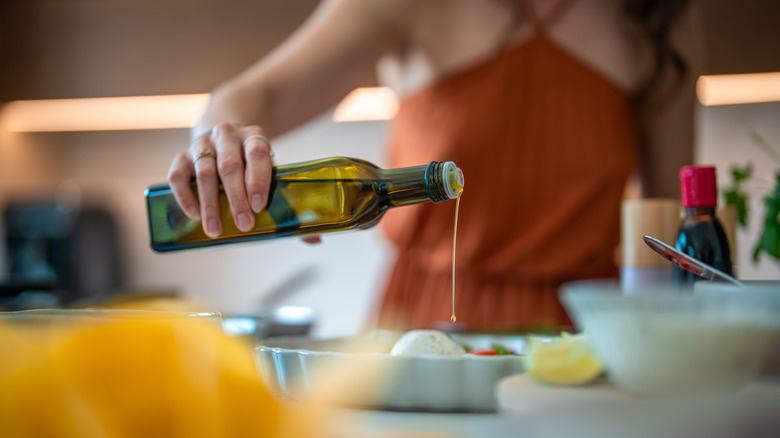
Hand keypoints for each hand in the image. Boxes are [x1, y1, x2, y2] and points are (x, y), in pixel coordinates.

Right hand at [167, 122, 273, 237]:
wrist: (223, 140)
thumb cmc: (248, 161)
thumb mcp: (263, 164)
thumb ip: (265, 183)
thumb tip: (265, 217)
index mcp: (252, 135)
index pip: (257, 154)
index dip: (258, 180)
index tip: (258, 207)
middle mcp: (226, 135)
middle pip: (229, 166)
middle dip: (237, 199)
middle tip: (243, 224)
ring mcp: (202, 144)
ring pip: (205, 173)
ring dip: (210, 204)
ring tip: (215, 229)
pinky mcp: (182, 155)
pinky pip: (177, 176)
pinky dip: (186, 197)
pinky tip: (195, 215)